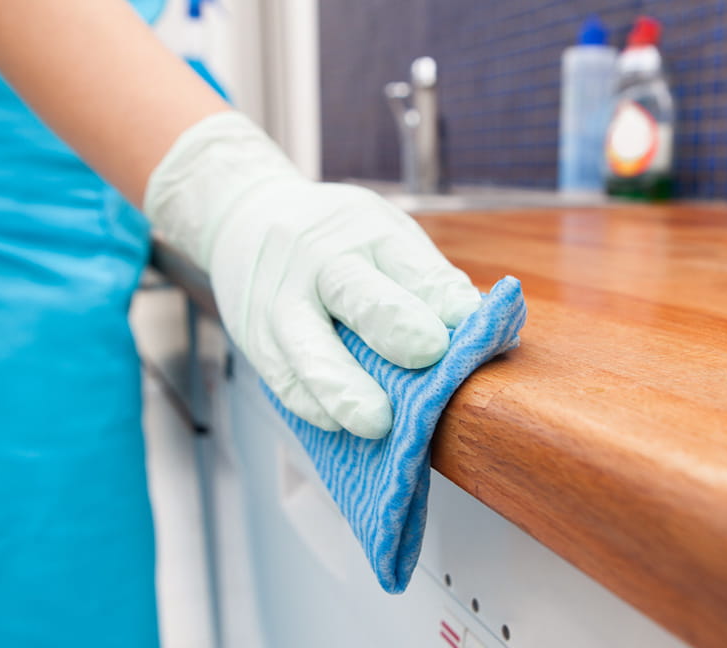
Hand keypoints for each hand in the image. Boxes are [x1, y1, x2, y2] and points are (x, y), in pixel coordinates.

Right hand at [144, 113, 481, 438]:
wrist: (244, 217)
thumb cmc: (337, 237)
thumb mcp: (383, 232)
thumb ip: (426, 279)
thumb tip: (483, 330)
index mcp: (367, 233)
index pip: (410, 265)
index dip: (441, 295)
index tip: (470, 320)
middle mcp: (320, 262)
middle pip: (356, 293)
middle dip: (394, 324)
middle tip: (429, 354)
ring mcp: (281, 302)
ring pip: (308, 348)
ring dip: (343, 387)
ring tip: (376, 423)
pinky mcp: (255, 339)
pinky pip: (282, 378)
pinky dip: (311, 403)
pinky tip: (337, 424)